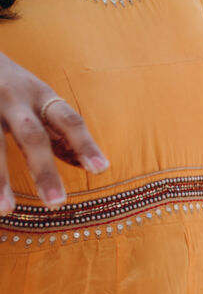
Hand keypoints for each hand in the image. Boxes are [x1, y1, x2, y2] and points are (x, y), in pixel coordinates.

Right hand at [0, 51, 107, 213]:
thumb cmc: (10, 84)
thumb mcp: (37, 98)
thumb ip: (58, 130)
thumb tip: (88, 165)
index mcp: (39, 95)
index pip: (69, 120)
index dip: (85, 143)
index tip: (101, 169)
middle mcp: (12, 98)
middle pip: (31, 136)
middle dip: (44, 170)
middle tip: (56, 203)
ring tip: (5, 209)